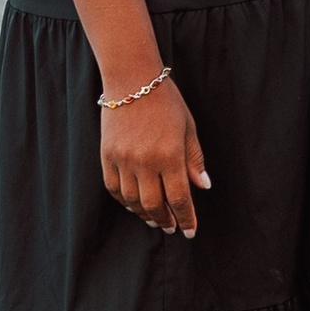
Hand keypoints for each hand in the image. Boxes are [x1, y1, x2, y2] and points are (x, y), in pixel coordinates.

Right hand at [101, 82, 209, 236]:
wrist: (132, 79)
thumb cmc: (166, 101)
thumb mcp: (188, 127)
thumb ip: (194, 159)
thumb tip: (202, 186)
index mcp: (170, 155)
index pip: (179, 198)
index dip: (186, 218)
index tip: (190, 231)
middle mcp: (145, 161)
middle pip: (154, 205)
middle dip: (166, 221)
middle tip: (172, 227)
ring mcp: (123, 160)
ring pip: (133, 201)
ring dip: (145, 214)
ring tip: (155, 218)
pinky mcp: (107, 156)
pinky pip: (114, 189)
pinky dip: (125, 201)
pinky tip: (134, 204)